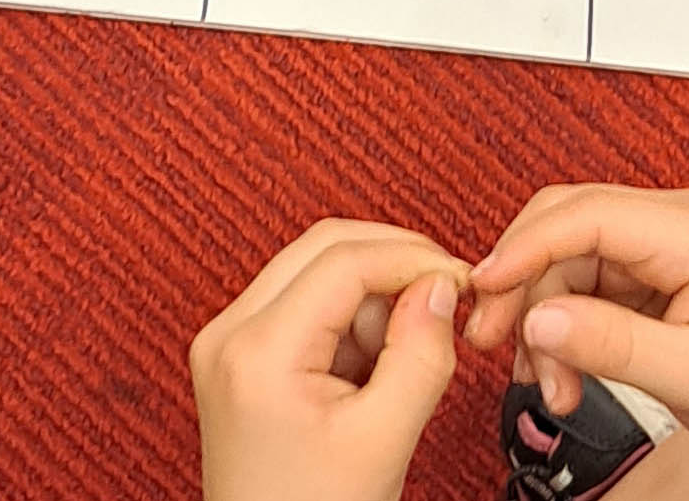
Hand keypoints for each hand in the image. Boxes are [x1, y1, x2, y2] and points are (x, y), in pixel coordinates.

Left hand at [191, 219, 469, 500]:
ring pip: (313, 270)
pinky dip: (347, 320)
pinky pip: (302, 304)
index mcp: (257, 351)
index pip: (343, 261)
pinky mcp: (237, 356)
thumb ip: (420, 355)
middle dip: (392, 263)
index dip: (412, 258)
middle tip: (445, 296)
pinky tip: (370, 369)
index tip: (462, 279)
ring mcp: (226, 342)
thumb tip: (441, 285)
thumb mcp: (385, 441)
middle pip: (322, 248)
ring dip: (370, 295)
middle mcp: (228, 332)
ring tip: (400, 358)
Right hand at [466, 186, 688, 498]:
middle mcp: (672, 225)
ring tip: (549, 384)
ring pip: (562, 260)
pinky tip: (560, 373)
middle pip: (564, 227)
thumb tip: (539, 315)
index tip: (486, 289)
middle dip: (522, 284)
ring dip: (540, 319)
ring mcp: (656, 249)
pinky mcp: (644, 278)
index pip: (587, 214)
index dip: (526, 247)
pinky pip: (577, 287)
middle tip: (492, 339)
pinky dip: (558, 330)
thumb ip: (615, 344)